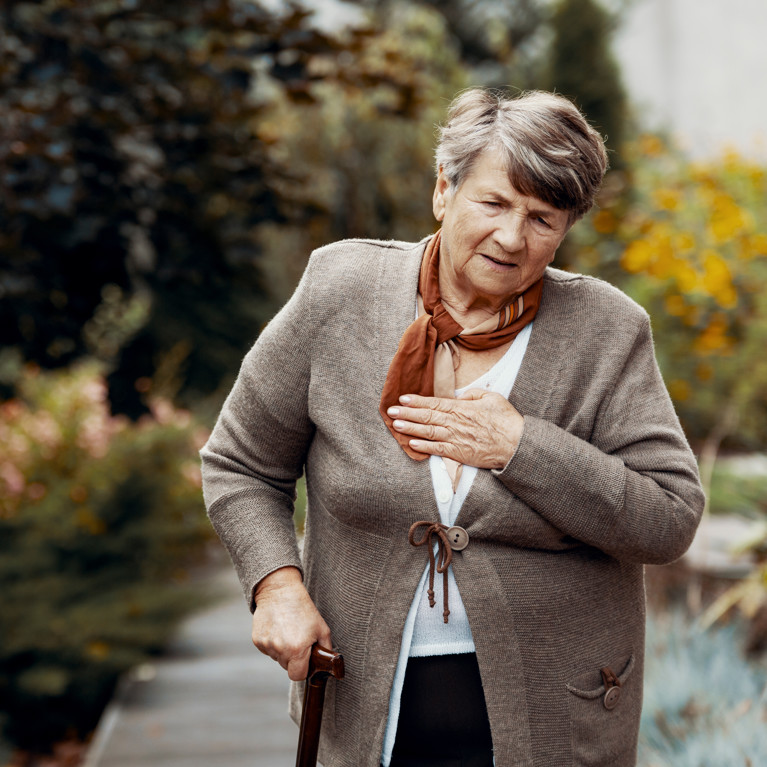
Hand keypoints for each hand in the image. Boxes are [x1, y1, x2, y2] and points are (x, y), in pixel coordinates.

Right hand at [252, 566, 332, 680]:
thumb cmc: (303, 609)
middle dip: (293, 658)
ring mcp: (267, 645)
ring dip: (282, 650)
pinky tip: (278, 628)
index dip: (303, 670)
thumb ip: (326, 650)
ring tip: (288, 631)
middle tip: (298, 640)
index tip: (305, 660)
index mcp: (297, 649)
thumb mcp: (322, 628)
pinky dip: (272, 643)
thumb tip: (328, 665)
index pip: (298, 676)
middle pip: (286, 667)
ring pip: (277, 658)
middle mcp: (280, 649)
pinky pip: (267, 649)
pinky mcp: (257, 640)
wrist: (280, 591)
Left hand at [387, 389, 523, 468]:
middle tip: (391, 410)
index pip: (434, 403)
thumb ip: (473, 394)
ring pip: (428, 432)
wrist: (516, 444)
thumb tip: (459, 396)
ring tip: (395, 424)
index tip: (403, 398)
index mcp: (462, 407)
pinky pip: (437, 449)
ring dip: (410, 428)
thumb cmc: (506, 420)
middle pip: (426, 416)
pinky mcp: (458, 453)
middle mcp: (455, 422)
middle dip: (407, 413)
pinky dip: (423, 446)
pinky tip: (411, 443)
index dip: (417, 401)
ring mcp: (455, 438)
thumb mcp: (491, 398)